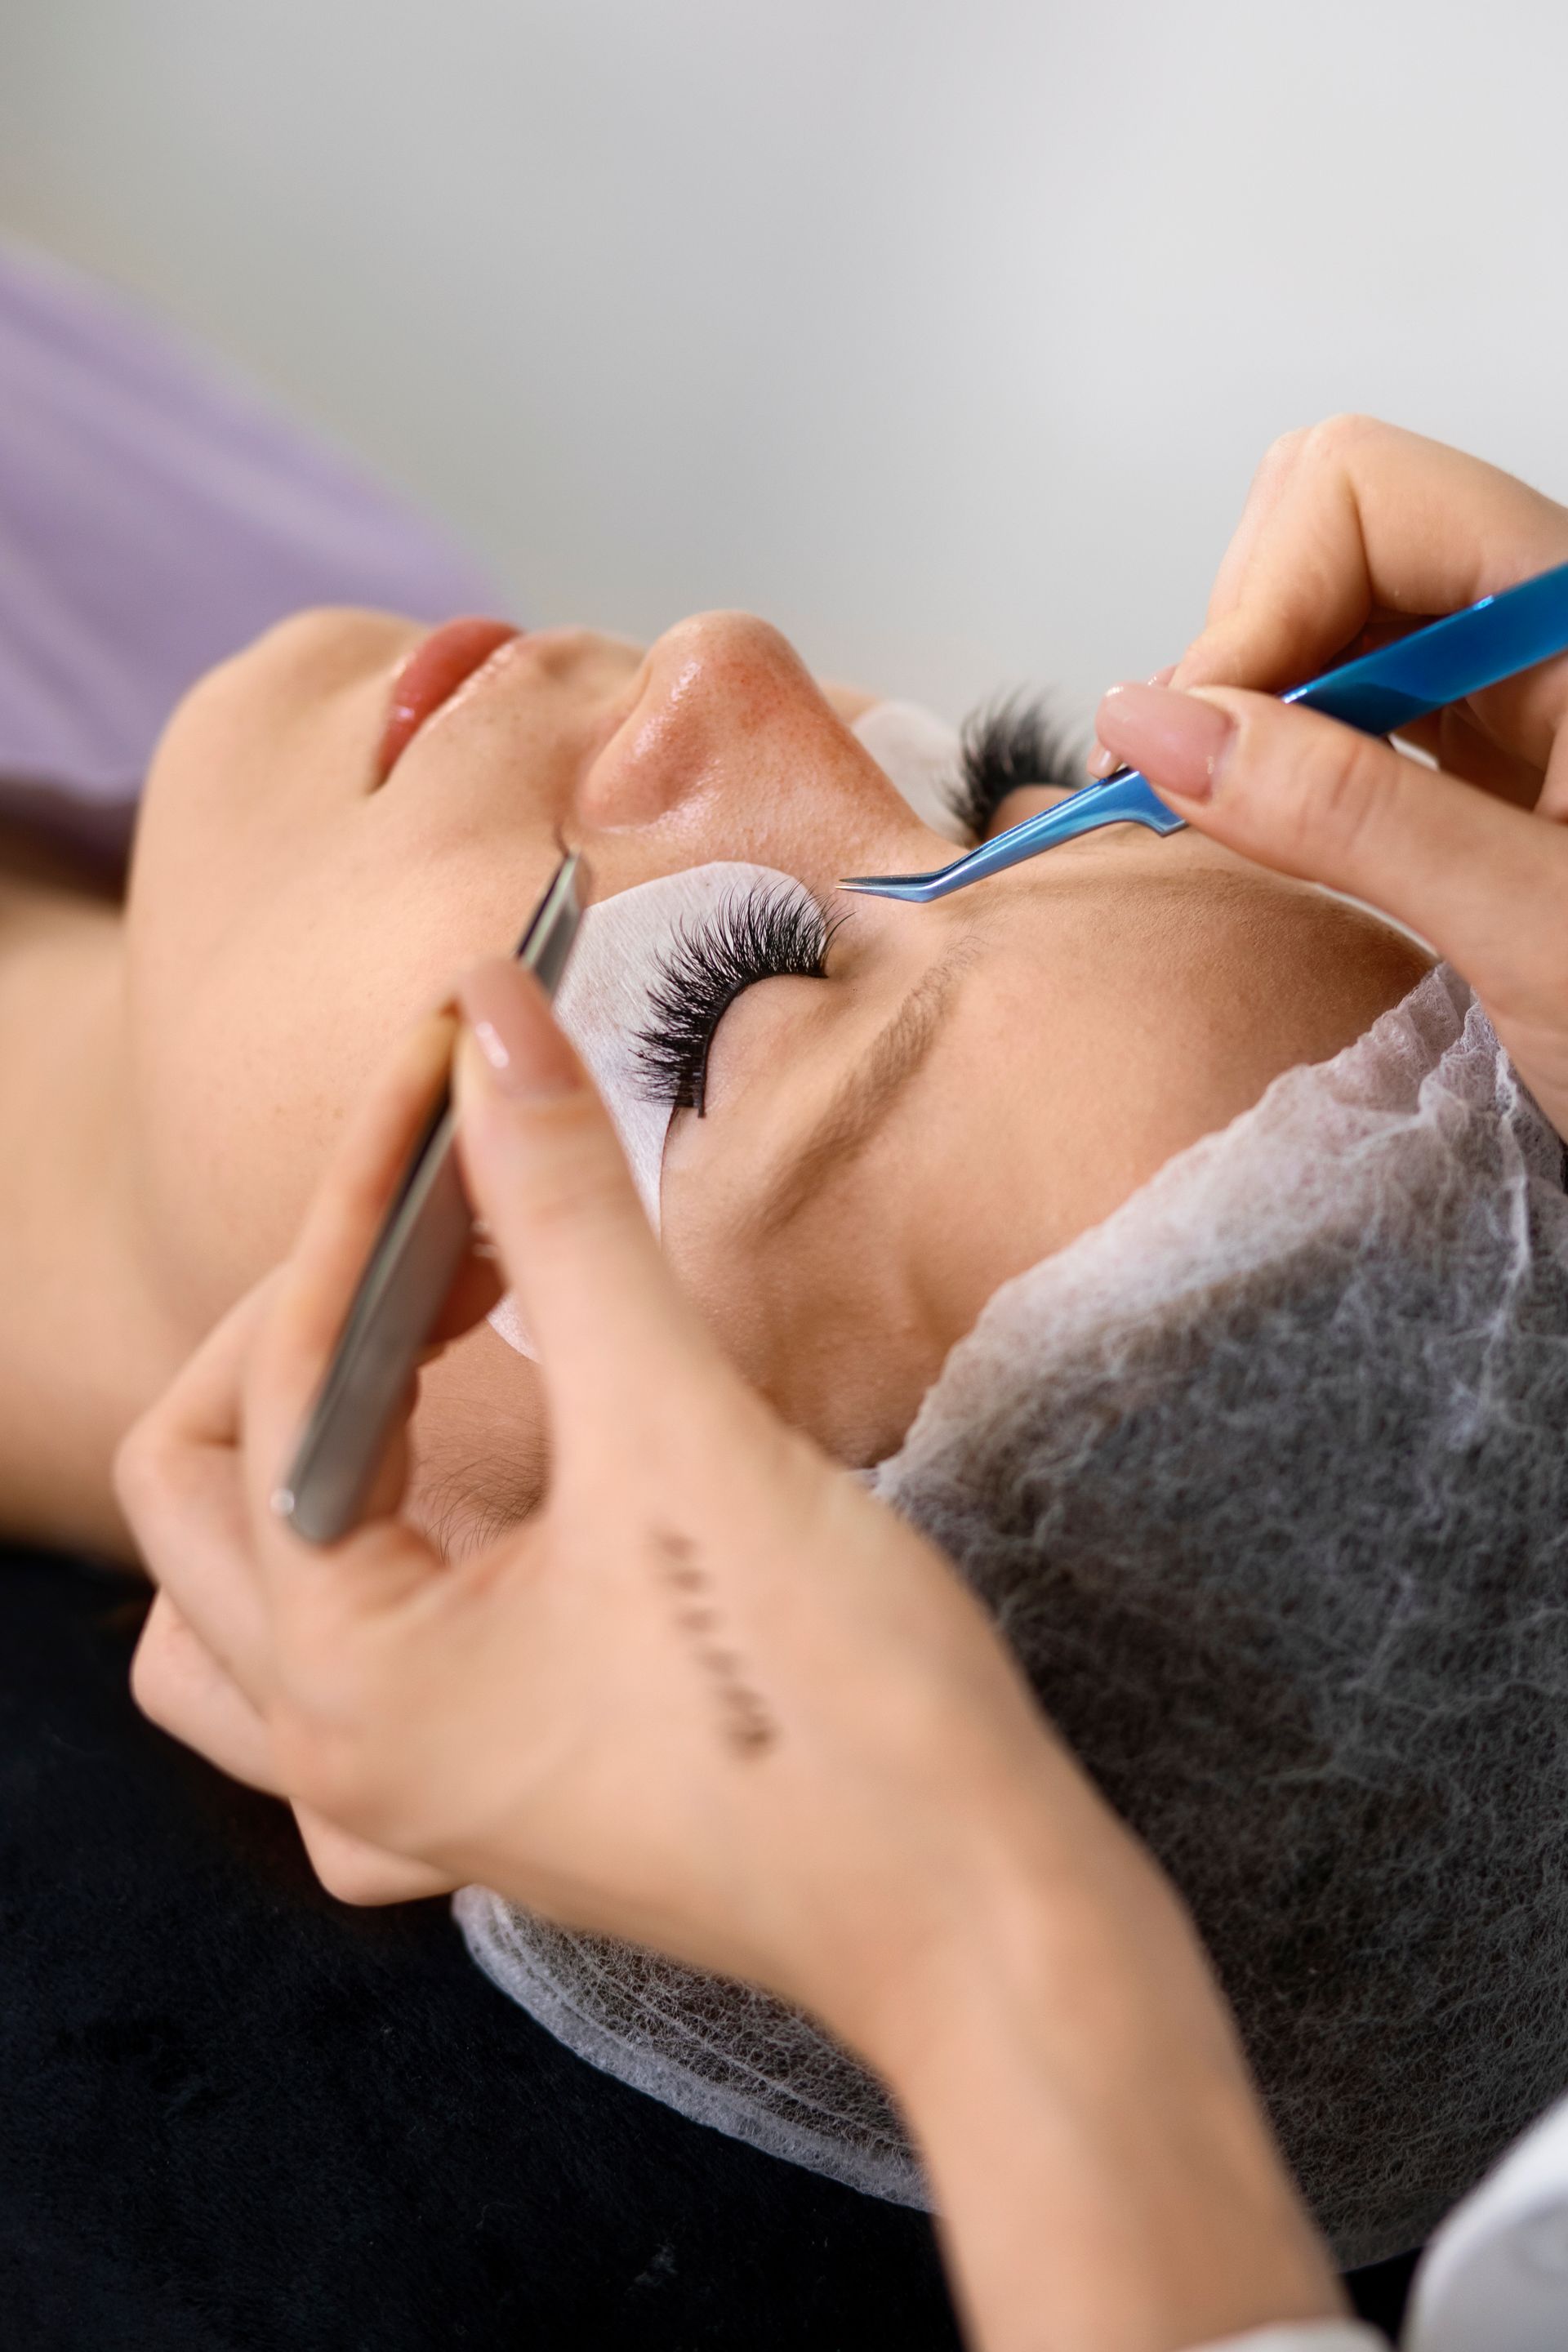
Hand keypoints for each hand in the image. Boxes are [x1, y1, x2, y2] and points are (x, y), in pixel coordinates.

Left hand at [117, 960, 1343, 2351]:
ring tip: (427, 1333)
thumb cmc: (837, 1711)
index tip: (453, 1055)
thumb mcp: (683, 1434)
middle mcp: (340, 1749)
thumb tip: (492, 1023)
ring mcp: (407, 1785)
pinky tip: (473, 1475)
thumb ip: (566, 1217)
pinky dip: (369, 1542)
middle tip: (445, 1210)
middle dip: (310, 1313)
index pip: (288, 1374)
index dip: (366, 1193)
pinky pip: (342, 1658)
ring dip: (302, 1442)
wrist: (981, 1917)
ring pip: (239, 1592)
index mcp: (349, 1681)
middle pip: (204, 1485)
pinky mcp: (490, 1782)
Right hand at [1091, 414, 1567, 1137]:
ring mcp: (1523, 682)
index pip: (1365, 496)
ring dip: (1252, 694)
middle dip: (1242, 634)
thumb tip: (1157, 728)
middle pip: (1335, 519)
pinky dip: (1285, 743)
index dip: (1256, 607)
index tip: (1191, 751)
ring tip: (1225, 813)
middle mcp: (1552, 620)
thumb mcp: (1537, 930)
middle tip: (1197, 782)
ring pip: (1331, 601)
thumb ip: (1346, 817)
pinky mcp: (1499, 752)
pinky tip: (1274, 821)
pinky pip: (1357, 690)